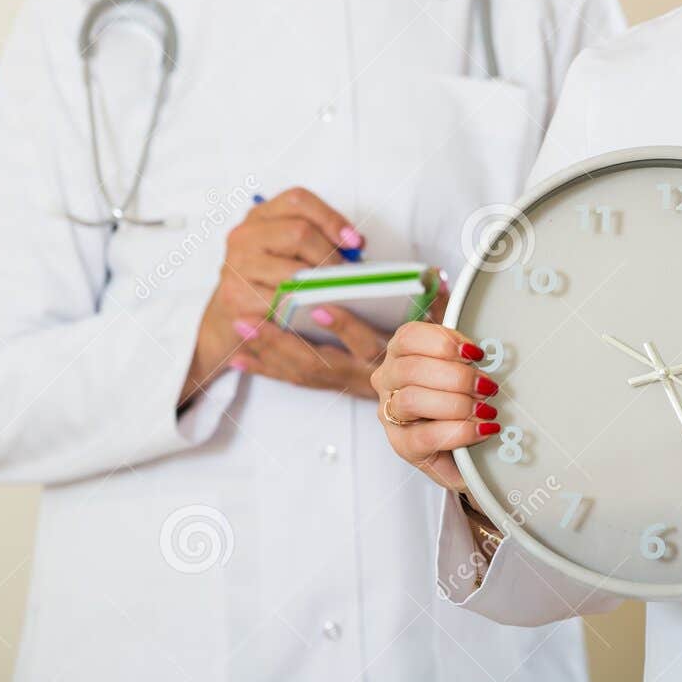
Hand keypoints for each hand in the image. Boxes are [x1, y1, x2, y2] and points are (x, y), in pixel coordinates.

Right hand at [183, 187, 363, 405]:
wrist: (235, 321)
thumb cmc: (272, 282)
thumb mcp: (292, 251)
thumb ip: (320, 240)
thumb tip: (356, 244)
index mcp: (260, 216)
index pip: (298, 200)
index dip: (331, 218)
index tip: (355, 241)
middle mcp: (244, 235)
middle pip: (299, 232)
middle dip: (330, 255)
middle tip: (344, 276)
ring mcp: (236, 265)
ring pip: (293, 268)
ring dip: (320, 284)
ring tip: (332, 293)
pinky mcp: (235, 296)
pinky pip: (281, 299)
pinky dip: (303, 305)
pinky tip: (311, 310)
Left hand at [230, 281, 445, 398]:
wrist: (429, 402)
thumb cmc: (432, 355)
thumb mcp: (441, 329)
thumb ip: (438, 304)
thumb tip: (436, 279)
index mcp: (393, 359)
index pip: (368, 344)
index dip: (345, 327)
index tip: (320, 306)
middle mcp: (365, 376)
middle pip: (320, 362)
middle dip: (282, 341)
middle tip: (251, 320)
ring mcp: (345, 383)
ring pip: (302, 372)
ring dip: (267, 352)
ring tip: (239, 329)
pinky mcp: (330, 386)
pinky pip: (294, 381)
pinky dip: (265, 368)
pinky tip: (240, 358)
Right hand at [371, 317, 502, 492]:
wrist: (458, 447)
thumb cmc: (456, 401)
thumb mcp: (459, 370)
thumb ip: (465, 359)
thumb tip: (484, 356)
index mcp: (400, 354)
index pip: (409, 337)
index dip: (444, 342)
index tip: (475, 353)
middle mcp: (389, 381)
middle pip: (411, 369)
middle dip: (457, 377)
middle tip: (486, 386)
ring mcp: (391, 414)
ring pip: (412, 400)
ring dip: (456, 404)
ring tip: (484, 409)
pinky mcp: (402, 445)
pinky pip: (426, 436)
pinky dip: (460, 431)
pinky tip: (482, 429)